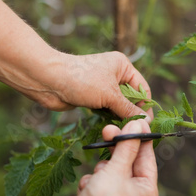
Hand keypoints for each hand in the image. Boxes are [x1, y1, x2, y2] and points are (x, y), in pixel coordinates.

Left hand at [38, 51, 153, 121]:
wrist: (48, 81)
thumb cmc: (81, 80)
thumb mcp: (110, 95)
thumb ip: (129, 109)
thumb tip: (145, 121)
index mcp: (123, 66)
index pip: (142, 88)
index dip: (145, 106)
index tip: (146, 123)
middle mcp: (114, 74)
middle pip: (131, 98)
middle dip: (132, 112)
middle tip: (133, 128)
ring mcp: (103, 86)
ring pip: (119, 105)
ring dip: (120, 117)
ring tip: (122, 128)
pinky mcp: (93, 97)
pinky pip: (107, 109)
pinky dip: (109, 118)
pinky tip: (110, 126)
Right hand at [57, 119, 158, 195]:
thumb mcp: (118, 169)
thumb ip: (127, 145)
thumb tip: (138, 123)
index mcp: (148, 193)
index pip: (147, 159)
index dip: (139, 139)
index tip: (133, 121)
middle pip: (129, 163)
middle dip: (116, 151)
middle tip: (108, 130)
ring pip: (111, 170)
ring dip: (102, 169)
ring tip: (97, 179)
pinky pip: (99, 181)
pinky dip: (92, 181)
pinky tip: (87, 191)